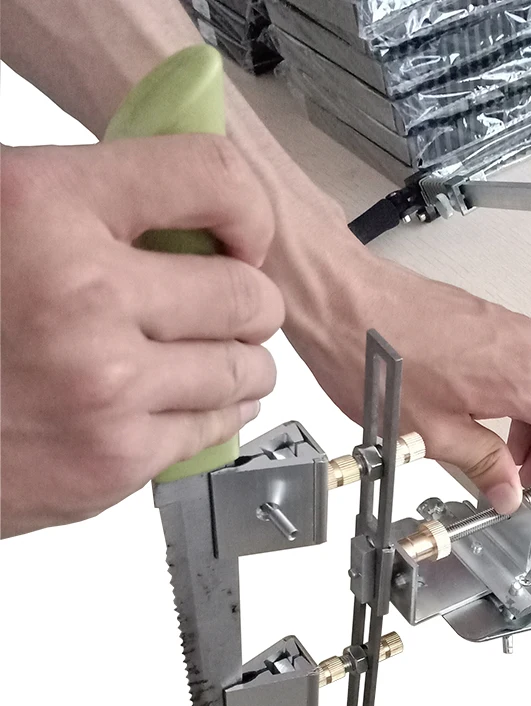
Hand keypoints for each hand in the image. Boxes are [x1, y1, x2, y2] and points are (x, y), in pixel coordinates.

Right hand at [0, 136, 283, 536]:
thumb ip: (73, 198)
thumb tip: (173, 200)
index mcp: (40, 207)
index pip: (210, 179)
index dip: (245, 208)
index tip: (241, 232)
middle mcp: (83, 295)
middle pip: (248, 293)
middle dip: (248, 300)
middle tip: (229, 305)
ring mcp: (105, 387)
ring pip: (247, 368)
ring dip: (241, 361)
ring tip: (214, 356)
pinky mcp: (113, 459)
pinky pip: (216, 430)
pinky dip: (216, 414)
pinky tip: (190, 401)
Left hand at [267, 199, 530, 514]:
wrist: (344, 300)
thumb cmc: (376, 353)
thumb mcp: (432, 431)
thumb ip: (482, 464)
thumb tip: (508, 490)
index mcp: (521, 376)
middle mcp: (526, 345)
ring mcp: (511, 329)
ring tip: (514, 463)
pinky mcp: (492, 322)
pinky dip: (530, 401)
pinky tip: (498, 426)